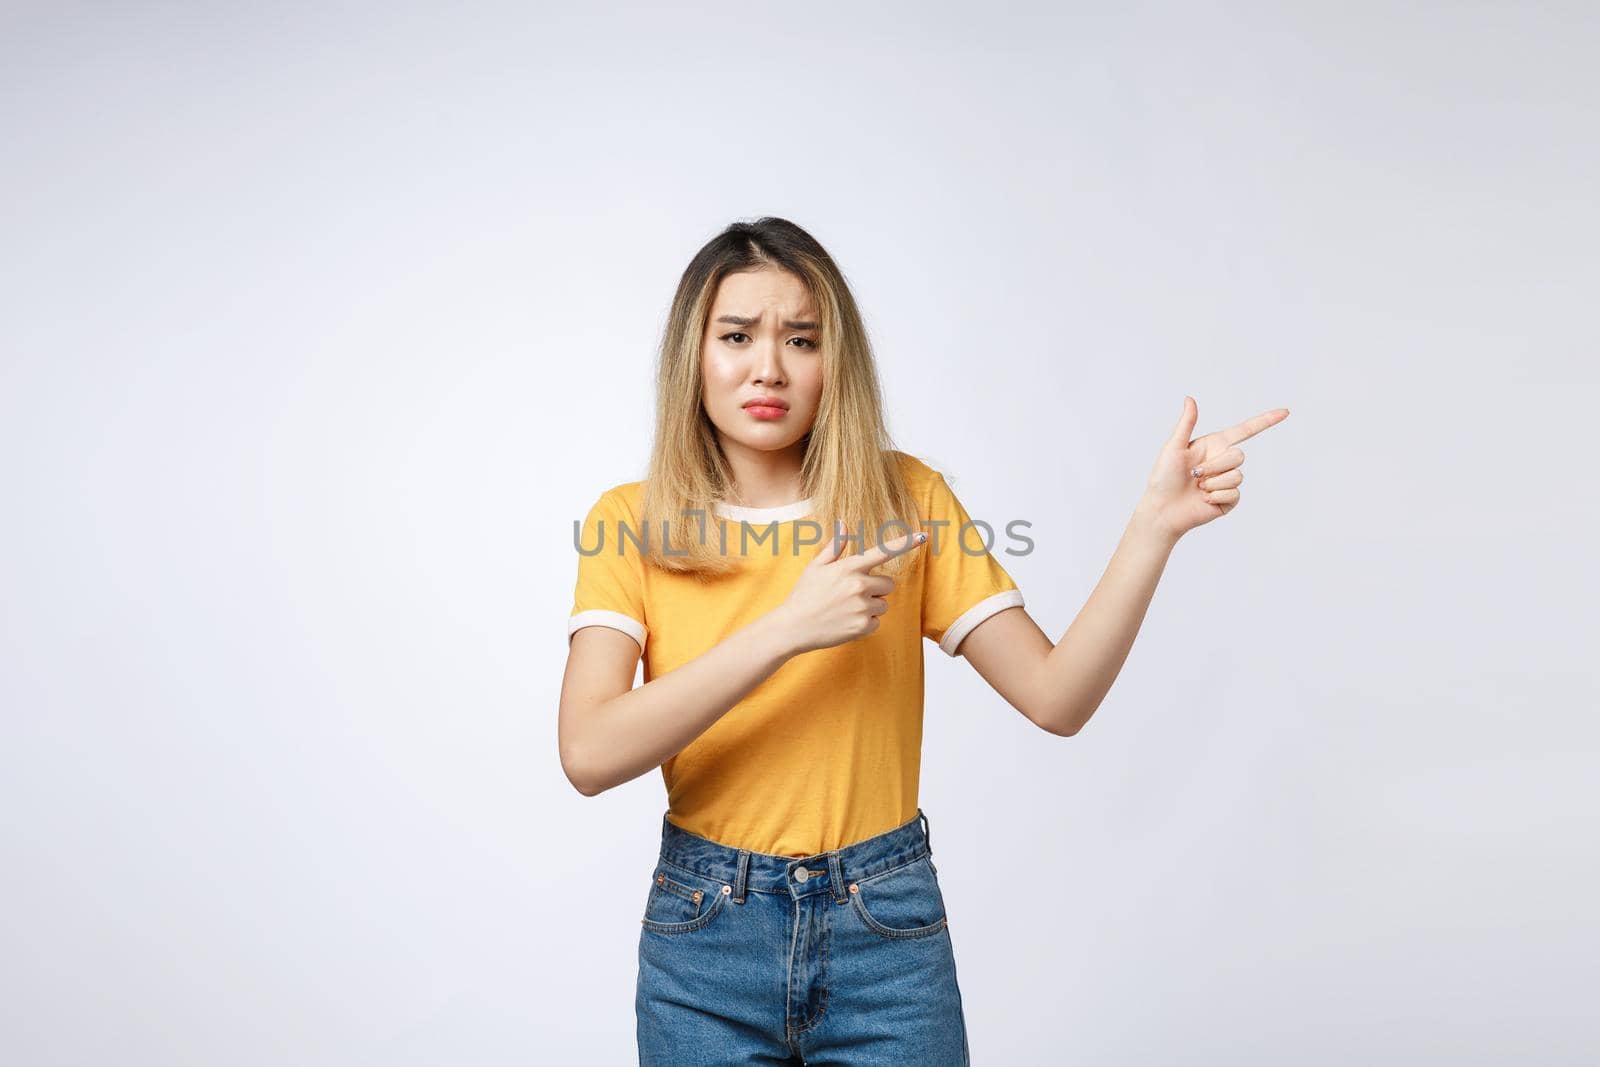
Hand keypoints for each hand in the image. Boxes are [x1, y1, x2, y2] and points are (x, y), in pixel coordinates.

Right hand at [772, 520, 928, 654]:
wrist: (793, 627)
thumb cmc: (804, 594)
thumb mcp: (816, 567)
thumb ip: (835, 546)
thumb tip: (843, 523)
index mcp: (849, 567)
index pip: (883, 552)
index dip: (905, 543)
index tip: (923, 535)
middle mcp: (859, 585)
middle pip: (888, 584)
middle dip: (877, 588)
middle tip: (853, 594)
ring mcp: (862, 607)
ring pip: (883, 604)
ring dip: (872, 606)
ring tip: (847, 609)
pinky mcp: (863, 626)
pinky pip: (877, 622)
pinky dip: (866, 623)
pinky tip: (846, 622)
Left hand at [1140, 396, 1289, 540]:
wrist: (1162, 509)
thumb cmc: (1163, 477)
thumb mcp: (1173, 447)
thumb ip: (1186, 423)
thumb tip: (1189, 399)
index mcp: (1214, 445)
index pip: (1245, 431)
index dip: (1265, 421)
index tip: (1285, 412)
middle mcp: (1222, 461)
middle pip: (1239, 456)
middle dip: (1216, 466)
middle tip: (1194, 475)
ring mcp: (1227, 481)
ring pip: (1237, 476)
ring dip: (1214, 482)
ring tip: (1197, 487)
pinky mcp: (1229, 500)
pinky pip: (1235, 493)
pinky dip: (1216, 496)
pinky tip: (1204, 500)